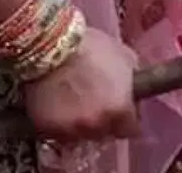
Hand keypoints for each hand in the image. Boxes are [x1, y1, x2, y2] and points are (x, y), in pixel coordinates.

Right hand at [21, 27, 139, 142]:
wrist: (49, 45)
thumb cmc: (91, 47)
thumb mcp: (125, 58)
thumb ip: (134, 82)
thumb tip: (136, 92)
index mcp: (119, 109)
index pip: (130, 130)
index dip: (128, 121)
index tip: (124, 114)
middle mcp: (96, 123)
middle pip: (104, 133)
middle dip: (103, 121)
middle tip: (96, 104)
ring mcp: (69, 128)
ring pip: (79, 135)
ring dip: (80, 124)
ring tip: (75, 104)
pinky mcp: (45, 128)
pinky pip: (56, 133)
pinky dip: (59, 124)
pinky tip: (58, 106)